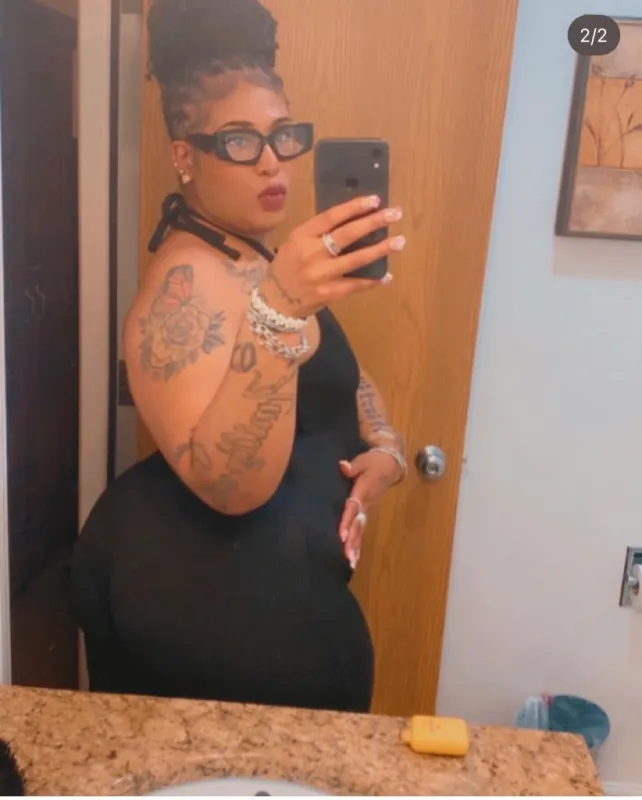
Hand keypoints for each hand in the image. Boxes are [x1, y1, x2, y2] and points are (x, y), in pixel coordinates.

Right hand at [259, 195, 405, 317]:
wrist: (275, 301)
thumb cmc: (288, 266)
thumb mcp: (295, 243)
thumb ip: (318, 232)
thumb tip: (353, 220)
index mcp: (302, 236)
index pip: (332, 217)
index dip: (355, 207)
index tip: (375, 200)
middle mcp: (312, 253)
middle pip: (348, 234)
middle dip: (373, 222)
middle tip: (394, 214)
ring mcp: (322, 274)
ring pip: (356, 259)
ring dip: (380, 249)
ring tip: (399, 241)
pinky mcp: (329, 292)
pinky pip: (356, 285)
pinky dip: (373, 280)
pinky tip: (386, 275)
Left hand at [337, 450, 402, 569]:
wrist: (390, 465)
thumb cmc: (373, 462)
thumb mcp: (363, 460)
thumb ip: (353, 466)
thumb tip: (343, 467)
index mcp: (364, 491)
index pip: (354, 507)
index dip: (348, 521)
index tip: (342, 535)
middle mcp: (367, 503)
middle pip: (358, 524)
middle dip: (352, 541)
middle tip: (347, 557)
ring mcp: (368, 509)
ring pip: (361, 530)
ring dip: (355, 546)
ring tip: (351, 562)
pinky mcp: (368, 512)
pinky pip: (362, 529)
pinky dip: (358, 543)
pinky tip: (353, 557)